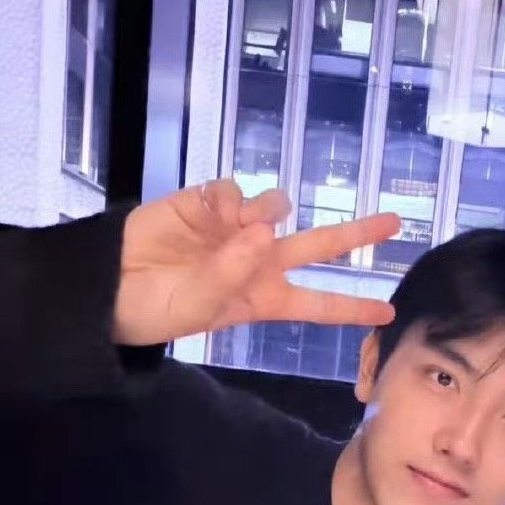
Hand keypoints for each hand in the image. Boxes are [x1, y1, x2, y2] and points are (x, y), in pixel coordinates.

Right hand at [112, 179, 399, 344]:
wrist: (109, 285)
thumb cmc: (155, 309)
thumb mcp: (198, 307)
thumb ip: (233, 272)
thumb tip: (266, 230)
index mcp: (263, 299)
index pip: (317, 304)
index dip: (352, 307)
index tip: (389, 313)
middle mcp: (258, 261)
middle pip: (318, 245)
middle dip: (356, 234)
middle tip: (395, 222)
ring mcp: (235, 229)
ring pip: (276, 207)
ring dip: (268, 209)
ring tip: (240, 223)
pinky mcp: (207, 203)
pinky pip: (233, 191)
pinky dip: (226, 198)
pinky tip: (207, 211)